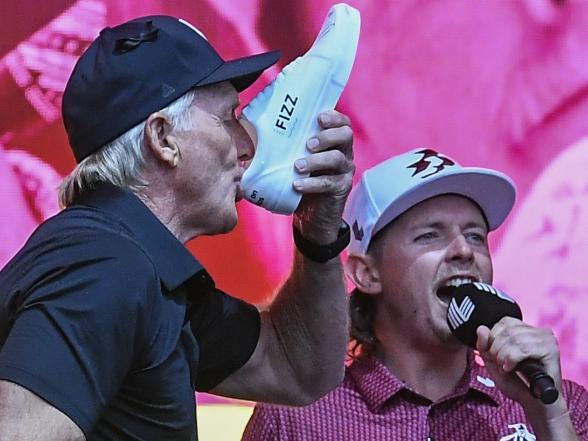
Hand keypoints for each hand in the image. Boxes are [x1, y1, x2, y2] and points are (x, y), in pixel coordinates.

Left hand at [292, 110, 353, 243]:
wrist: (311, 217)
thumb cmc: (300, 181)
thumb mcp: (292, 161)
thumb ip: (283, 145)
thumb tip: (249, 131)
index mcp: (334, 141)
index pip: (342, 122)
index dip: (333, 117)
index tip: (318, 118)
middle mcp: (343, 153)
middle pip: (345, 135)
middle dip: (326, 136)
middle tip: (308, 144)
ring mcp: (344, 171)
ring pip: (337, 158)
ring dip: (316, 160)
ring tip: (297, 166)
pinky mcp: (341, 188)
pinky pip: (329, 183)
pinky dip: (312, 183)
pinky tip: (297, 185)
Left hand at [476, 317, 562, 403]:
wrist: (535, 404)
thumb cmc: (517, 383)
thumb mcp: (493, 362)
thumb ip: (484, 346)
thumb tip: (481, 328)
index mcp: (527, 330)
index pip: (504, 322)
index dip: (493, 338)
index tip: (494, 355)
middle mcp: (539, 331)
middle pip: (507, 330)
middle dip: (496, 349)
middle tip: (499, 364)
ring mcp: (547, 339)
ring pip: (514, 339)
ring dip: (503, 356)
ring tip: (505, 368)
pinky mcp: (551, 351)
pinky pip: (523, 348)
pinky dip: (511, 359)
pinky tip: (510, 368)